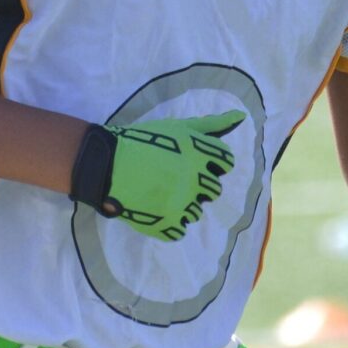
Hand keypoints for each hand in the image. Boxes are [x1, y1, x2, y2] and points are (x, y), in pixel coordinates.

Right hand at [88, 113, 243, 240]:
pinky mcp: (166, 224)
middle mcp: (195, 180)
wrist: (105, 164)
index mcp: (199, 155)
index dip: (212, 162)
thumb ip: (212, 124)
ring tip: (160, 191)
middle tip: (173, 176)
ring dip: (183, 203)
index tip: (193, 160)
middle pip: (213, 189)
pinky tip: (154, 206)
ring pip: (197, 211)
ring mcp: (181, 205)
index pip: (226, 162)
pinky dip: (169, 222)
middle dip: (198, 183)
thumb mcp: (178, 127)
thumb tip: (242, 117)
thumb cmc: (142, 140)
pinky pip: (180, 230)